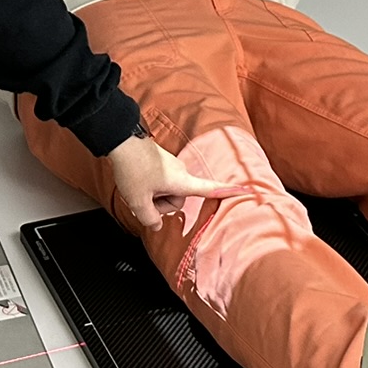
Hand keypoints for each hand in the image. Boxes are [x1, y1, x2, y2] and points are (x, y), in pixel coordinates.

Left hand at [107, 134, 237, 231]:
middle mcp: (180, 172)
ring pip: (167, 192)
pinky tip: (135, 182)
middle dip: (161, 204)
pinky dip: (149, 187)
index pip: (210, 189)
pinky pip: (160, 183)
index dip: (228, 192)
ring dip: (153, 196)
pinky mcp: (161, 163)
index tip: (246, 190)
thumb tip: (157, 225)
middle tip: (143, 199)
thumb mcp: (138, 201)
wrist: (120, 141)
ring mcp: (171, 167)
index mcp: (182, 181)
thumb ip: (150, 219)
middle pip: (177, 199)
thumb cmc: (133, 168)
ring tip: (137, 189)